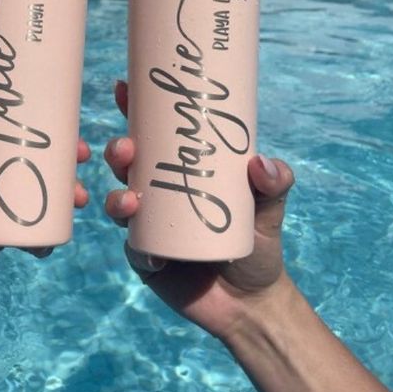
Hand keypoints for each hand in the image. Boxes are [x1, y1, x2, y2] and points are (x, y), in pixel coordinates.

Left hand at [0, 54, 90, 300]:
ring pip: (34, 167)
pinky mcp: (2, 213)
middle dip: (54, 135)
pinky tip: (74, 199)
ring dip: (63, 167)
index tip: (38, 90)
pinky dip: (58, 202)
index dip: (13, 97)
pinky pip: (35, 201)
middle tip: (73, 135)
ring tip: (80, 166)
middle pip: (21, 137)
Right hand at [103, 79, 294, 341]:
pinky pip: (134, 250)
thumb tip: (261, 163)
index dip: (135, 111)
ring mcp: (149, 226)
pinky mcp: (147, 259)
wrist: (252, 302)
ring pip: (120, 201)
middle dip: (118, 150)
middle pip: (127, 164)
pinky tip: (153, 256)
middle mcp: (158, 192)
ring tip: (133, 200)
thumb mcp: (270, 209)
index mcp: (181, 171)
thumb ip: (274, 184)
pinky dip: (139, 249)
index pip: (154, 134)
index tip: (124, 88)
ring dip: (118, 196)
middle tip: (127, 148)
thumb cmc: (258, 243)